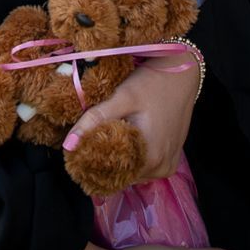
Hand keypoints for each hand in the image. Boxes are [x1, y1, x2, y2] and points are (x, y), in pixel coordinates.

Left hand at [63, 50, 197, 183]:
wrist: (182, 74)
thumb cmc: (152, 83)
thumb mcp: (121, 97)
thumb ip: (95, 120)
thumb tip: (68, 146)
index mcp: (150, 158)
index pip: (111, 176)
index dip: (92, 166)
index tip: (78, 154)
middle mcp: (161, 168)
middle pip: (122, 176)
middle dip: (104, 163)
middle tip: (89, 144)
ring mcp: (168, 167)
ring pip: (133, 173)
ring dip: (118, 161)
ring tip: (105, 140)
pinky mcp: (171, 160)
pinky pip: (145, 168)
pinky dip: (132, 159)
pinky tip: (124, 142)